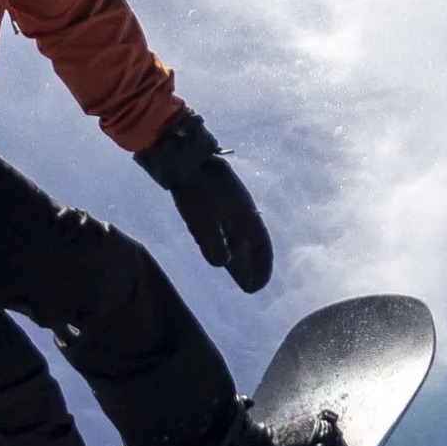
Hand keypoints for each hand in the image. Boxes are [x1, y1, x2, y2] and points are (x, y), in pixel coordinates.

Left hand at [134, 113, 272, 293]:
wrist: (185, 158)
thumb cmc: (197, 192)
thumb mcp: (203, 224)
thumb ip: (214, 247)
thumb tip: (223, 263)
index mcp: (247, 216)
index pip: (261, 247)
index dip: (260, 268)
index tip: (256, 287)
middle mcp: (243, 210)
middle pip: (250, 243)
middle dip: (249, 265)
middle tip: (248, 286)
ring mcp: (231, 203)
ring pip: (238, 234)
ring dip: (237, 254)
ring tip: (233, 271)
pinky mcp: (217, 198)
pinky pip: (227, 225)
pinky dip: (226, 240)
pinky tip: (219, 247)